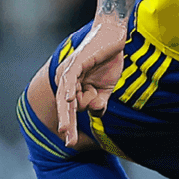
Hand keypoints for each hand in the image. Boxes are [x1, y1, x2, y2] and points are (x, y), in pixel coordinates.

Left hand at [54, 18, 127, 146]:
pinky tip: (71, 101)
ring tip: (70, 126)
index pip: (70, 110)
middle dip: (67, 124)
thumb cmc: (108, 59)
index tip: (71, 141)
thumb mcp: (106, 87)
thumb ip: (100, 101)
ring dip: (71, 112)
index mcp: (72, 86)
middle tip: (68, 143)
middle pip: (64, 107)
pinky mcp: (75, 63)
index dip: (72, 124)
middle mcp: (65, 80)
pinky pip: (70, 80)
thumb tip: (96, 113)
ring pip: (67, 97)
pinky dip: (71, 91)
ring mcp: (68, 71)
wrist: (114, 36)